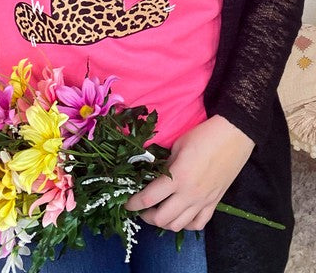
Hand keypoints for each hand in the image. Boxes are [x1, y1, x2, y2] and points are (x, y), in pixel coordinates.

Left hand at [124, 115, 254, 231]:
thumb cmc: (203, 136)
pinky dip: (186, 224)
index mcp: (178, 178)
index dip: (134, 203)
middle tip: (141, 209)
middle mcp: (189, 195)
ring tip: (158, 213)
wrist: (234, 136)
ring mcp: (203, 202)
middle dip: (147, 217)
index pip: (149, 198)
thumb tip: (156, 175)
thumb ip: (166, 165)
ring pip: (178, 226)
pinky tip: (180, 215)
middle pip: (162, 219)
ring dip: (164, 223)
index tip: (127, 203)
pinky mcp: (214, 203)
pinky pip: (198, 224)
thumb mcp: (178, 146)